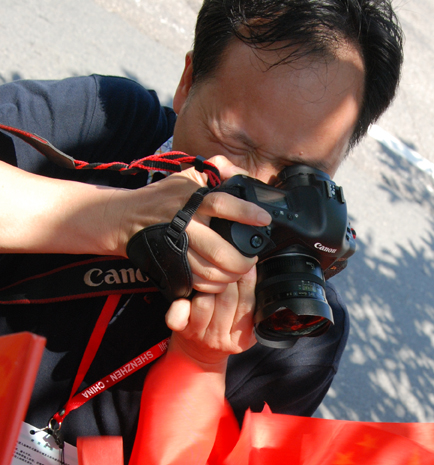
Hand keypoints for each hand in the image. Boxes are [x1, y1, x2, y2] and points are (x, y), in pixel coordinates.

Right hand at [120, 157, 270, 293]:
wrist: (127, 217)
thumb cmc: (164, 197)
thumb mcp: (188, 175)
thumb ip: (217, 169)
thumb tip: (241, 174)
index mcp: (191, 198)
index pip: (221, 204)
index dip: (246, 213)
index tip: (264, 218)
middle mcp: (184, 223)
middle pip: (219, 250)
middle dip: (242, 261)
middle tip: (251, 259)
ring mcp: (176, 247)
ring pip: (210, 271)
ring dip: (230, 276)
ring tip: (238, 270)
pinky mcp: (171, 264)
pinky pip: (197, 282)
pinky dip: (214, 285)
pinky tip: (221, 279)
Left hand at [166, 267, 256, 366]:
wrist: (201, 356)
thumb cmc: (225, 333)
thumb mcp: (247, 327)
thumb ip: (253, 308)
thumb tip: (256, 275)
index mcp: (242, 338)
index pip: (248, 305)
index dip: (248, 281)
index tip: (247, 265)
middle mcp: (221, 339)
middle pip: (227, 301)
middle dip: (229, 279)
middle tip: (228, 265)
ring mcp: (200, 335)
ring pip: (204, 303)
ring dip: (207, 287)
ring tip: (211, 278)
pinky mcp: (182, 331)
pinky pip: (179, 316)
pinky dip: (181, 304)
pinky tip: (188, 296)